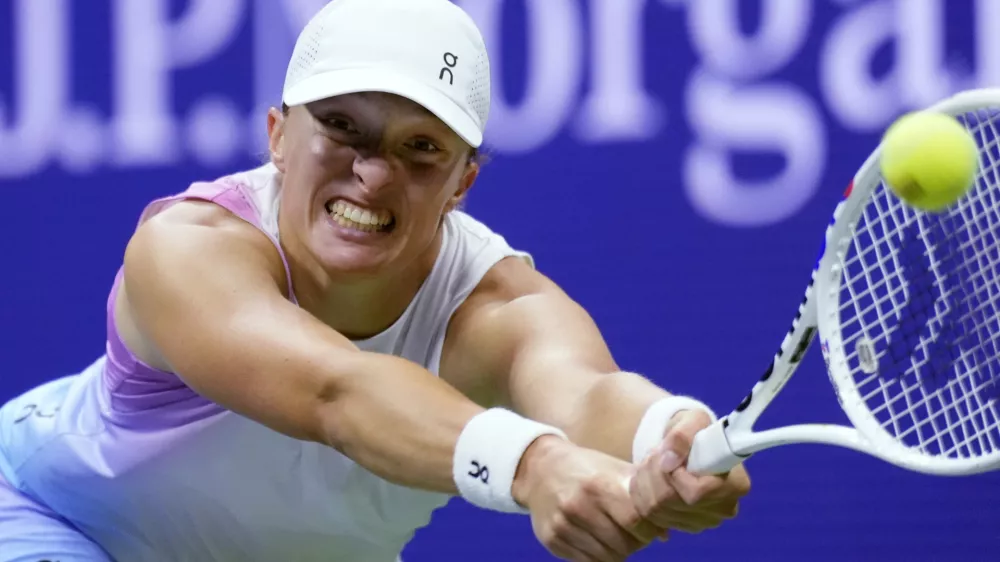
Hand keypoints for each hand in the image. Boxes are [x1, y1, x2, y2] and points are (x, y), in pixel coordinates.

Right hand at [512, 436, 666, 561]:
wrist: (540, 469)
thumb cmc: (586, 468)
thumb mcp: (615, 469)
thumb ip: (643, 495)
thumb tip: (665, 533)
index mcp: (598, 484)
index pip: (635, 521)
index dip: (649, 529)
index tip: (650, 527)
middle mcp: (578, 506)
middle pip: (623, 544)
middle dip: (636, 542)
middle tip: (635, 533)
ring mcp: (562, 525)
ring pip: (607, 557)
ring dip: (619, 551)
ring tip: (617, 534)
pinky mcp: (552, 540)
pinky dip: (600, 555)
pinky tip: (599, 538)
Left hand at [628, 409, 750, 533]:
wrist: (688, 447)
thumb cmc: (697, 431)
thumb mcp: (693, 420)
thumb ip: (682, 434)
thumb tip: (669, 460)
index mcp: (736, 484)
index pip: (697, 492)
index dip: (675, 475)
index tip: (669, 455)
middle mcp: (724, 509)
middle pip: (672, 502)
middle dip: (654, 474)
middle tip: (653, 454)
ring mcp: (703, 521)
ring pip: (657, 510)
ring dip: (644, 482)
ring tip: (649, 463)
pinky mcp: (684, 526)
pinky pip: (650, 517)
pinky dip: (641, 495)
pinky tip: (647, 478)